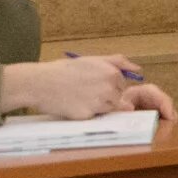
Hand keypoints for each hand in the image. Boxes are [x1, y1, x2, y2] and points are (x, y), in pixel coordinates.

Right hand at [2, 56, 177, 122]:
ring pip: (108, 109)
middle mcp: (109, 88)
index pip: (121, 85)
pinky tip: (74, 105)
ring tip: (79, 97)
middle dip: (105, 96)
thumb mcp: (92, 60)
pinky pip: (94, 117)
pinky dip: (86, 113)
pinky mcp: (87, 115)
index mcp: (112, 73)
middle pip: (117, 98)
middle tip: (84, 91)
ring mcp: (99, 103)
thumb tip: (139, 69)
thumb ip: (118, 62)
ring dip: (98, 106)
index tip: (92, 83)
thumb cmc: (65, 70)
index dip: (107, 84)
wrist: (39, 83)